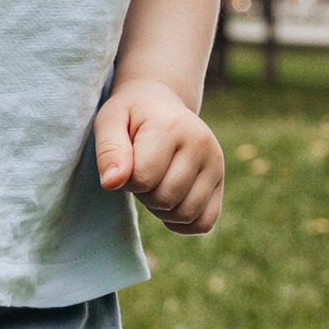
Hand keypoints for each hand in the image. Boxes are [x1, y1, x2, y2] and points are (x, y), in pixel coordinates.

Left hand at [93, 79, 223, 234]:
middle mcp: (200, 143)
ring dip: (161, 210)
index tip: (126, 162)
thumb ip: (108, 151)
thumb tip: (112, 184)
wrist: (160, 104)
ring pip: (186, 214)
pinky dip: (183, 224)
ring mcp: (215, 163)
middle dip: (144, 194)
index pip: (143, 178)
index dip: (126, 180)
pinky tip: (170, 205)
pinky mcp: (220, 180)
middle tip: (140, 173)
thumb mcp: (109, 121)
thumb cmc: (131, 116)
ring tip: (155, 185)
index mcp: (171, 126)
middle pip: (165, 199)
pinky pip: (205, 222)